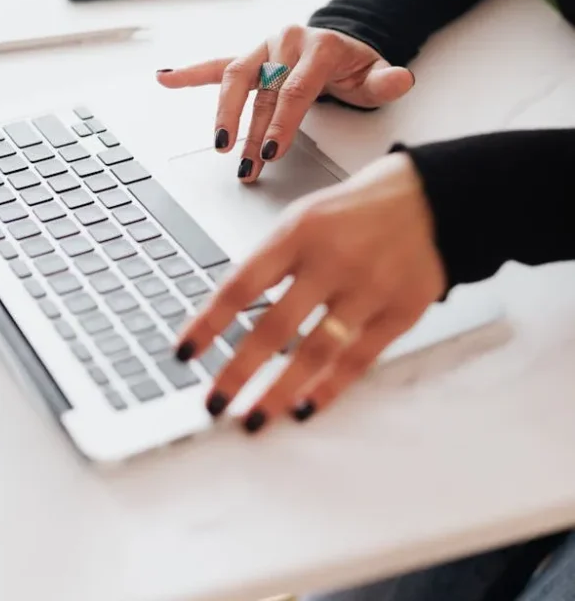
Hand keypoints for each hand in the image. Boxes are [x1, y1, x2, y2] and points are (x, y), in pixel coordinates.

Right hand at [156, 25, 413, 181]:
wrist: (343, 44)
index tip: (271, 152)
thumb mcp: (376, 75)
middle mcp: (286, 42)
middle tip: (245, 163)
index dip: (281, 123)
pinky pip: (216, 65)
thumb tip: (400, 79)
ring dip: (224, 115)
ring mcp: (264, 49)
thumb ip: (387, 80)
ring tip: (219, 146)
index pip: (293, 89)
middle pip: (262, 91)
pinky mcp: (249, 57)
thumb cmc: (356, 67)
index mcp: (318, 46)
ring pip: (235, 79)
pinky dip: (190, 72)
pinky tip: (165, 79)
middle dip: (251, 130)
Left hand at [175, 151, 445, 430]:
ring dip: (280, 392)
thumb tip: (230, 310)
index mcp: (299, 232)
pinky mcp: (400, 311)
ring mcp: (368, 288)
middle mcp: (331, 261)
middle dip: (238, 371)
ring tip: (254, 419)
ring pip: (315, 352)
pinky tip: (306, 406)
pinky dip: (330, 387)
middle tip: (214, 403)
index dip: (209, 323)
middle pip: (275, 327)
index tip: (184, 352)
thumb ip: (274, 260)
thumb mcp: (306, 216)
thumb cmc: (358, 209)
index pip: (241, 284)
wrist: (433, 198)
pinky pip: (358, 358)